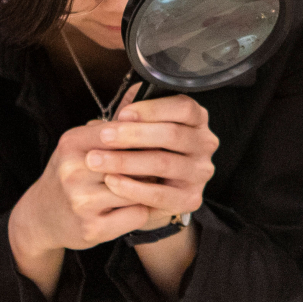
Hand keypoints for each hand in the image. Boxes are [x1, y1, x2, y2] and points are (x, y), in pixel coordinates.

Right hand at [13, 96, 218, 258]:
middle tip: (171, 158)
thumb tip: (141, 89)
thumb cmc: (70, 174)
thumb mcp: (81, 143)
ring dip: (152, 186)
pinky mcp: (92, 229)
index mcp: (73, 143)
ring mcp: (81, 202)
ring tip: (158, 181)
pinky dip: (145, 209)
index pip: (120, 131)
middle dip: (153, 160)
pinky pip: (136, 215)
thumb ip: (111, 123)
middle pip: (131, 160)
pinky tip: (144, 204)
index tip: (165, 134)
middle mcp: (73, 171)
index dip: (146, 133)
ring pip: (138, 188)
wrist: (41, 216)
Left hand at [83, 94, 217, 228]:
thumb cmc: (142, 148)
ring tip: (97, 160)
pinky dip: (133, 188)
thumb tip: (126, 102)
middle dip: (134, 135)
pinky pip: (161, 194)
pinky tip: (111, 181)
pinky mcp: (190, 199)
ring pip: (164, 163)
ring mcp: (200, 172)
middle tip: (103, 136)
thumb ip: (136, 111)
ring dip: (126, 161)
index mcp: (196, 120)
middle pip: (172, 134)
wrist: (146, 189)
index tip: (122, 114)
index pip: (183, 107)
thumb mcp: (141, 125)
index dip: (152, 109)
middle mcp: (204, 144)